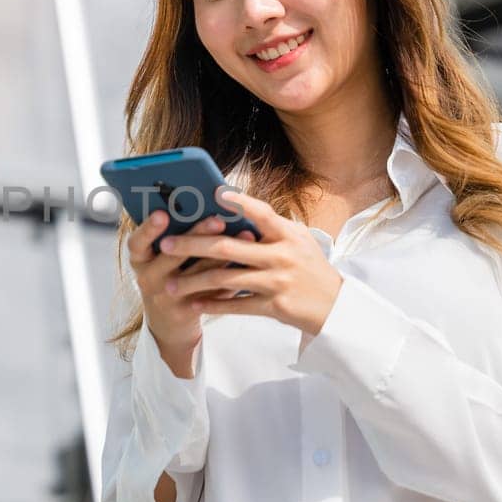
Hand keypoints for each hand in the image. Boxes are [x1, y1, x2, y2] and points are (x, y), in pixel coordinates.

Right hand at [126, 210, 257, 356]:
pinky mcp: (185, 312)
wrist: (167, 321)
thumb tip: (205, 201)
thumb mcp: (159, 257)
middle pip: (171, 256)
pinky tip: (247, 265)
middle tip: (218, 220)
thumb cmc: (167, 275)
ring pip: (196, 275)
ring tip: (245, 235)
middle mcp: (148, 278)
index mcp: (140, 259)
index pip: (137, 242)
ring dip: (222, 256)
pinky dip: (230, 279)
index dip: (149, 229)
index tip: (163, 214)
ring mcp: (165, 297)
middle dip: (196, 236)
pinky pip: (211, 294)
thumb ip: (175, 234)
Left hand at [154, 186, 344, 337]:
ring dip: (193, 281)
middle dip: (191, 245)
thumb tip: (232, 208)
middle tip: (165, 245)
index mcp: (287, 234)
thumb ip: (270, 228)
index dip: (238, 202)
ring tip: (169, 284)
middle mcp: (282, 255)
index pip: (261, 212)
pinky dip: (212, 305)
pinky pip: (236, 306)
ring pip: (225, 279)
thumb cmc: (310, 269)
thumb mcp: (298, 241)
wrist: (336, 307)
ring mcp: (277, 281)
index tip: (213, 194)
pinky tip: (193, 304)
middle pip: (227, 247)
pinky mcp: (274, 306)